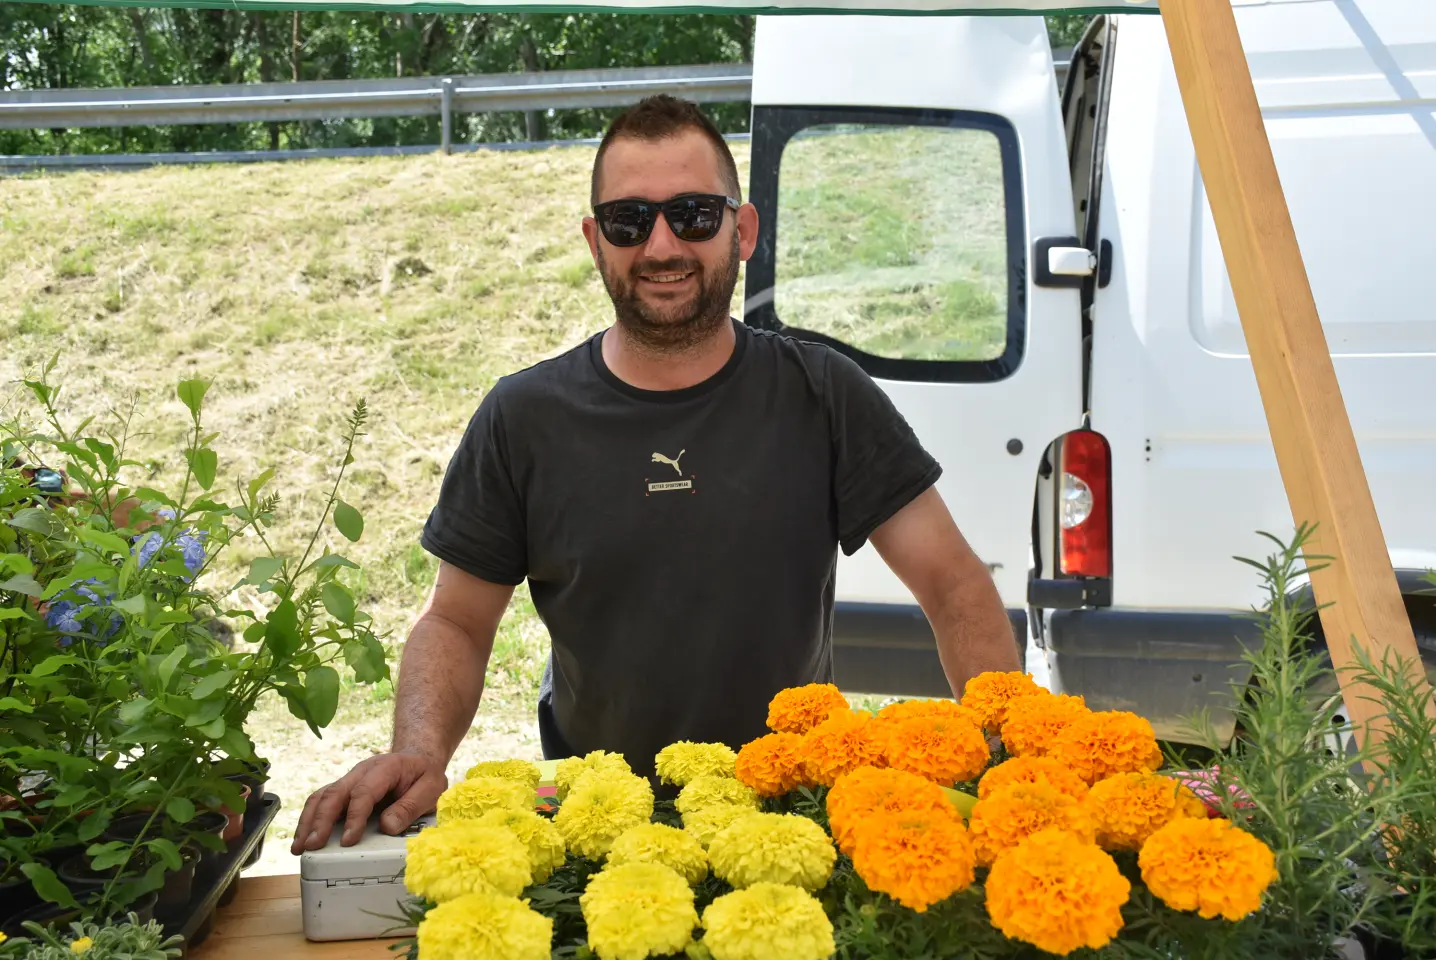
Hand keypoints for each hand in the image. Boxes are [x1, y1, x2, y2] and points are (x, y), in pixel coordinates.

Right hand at [290, 752, 447, 854]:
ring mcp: (350, 779)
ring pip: (322, 796)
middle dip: (320, 821)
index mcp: (385, 768)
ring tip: (300, 847)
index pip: (363, 792)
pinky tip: (303, 838)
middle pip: (335, 793)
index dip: (354, 817)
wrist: (418, 758)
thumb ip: (411, 806)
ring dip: (308, 821)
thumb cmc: (424, 775)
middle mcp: (361, 772)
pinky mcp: (344, 790)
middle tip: (313, 846)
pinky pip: (322, 801)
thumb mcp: (431, 788)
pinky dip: (310, 819)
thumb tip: (387, 826)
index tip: (347, 840)